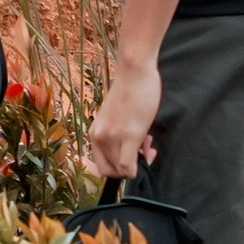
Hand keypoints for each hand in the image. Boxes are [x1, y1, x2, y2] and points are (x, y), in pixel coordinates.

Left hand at [86, 51, 163, 187]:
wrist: (135, 72)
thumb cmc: (130, 92)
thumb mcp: (118, 118)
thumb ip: (119, 136)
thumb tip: (133, 153)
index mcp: (94, 134)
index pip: (102, 166)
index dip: (120, 166)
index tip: (135, 152)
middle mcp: (98, 138)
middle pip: (111, 171)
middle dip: (130, 166)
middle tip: (145, 148)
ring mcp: (111, 138)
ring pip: (121, 171)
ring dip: (138, 162)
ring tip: (147, 141)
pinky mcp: (127, 136)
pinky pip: (128, 167)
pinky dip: (139, 167)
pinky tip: (148, 148)